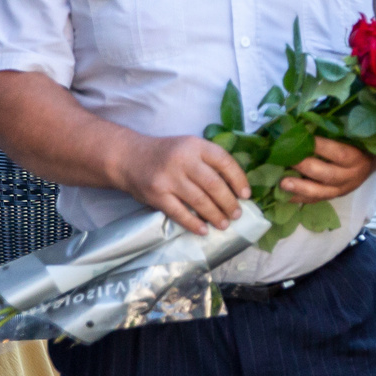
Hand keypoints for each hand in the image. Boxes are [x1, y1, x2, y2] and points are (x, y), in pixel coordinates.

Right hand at [127, 134, 252, 234]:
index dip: (238, 179)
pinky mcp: (157, 194)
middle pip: (214, 184)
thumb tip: (236, 187)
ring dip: (215, 215)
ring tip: (224, 224)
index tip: (246, 194)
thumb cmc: (166, 154)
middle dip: (229, 202)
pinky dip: (193, 224)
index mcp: (195, 145)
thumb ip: (209, 161)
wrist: (128, 157)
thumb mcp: (189, 148)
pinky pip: (179, 213)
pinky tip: (203, 230)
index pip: (224, 161)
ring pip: (199, 201)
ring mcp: (169, 178)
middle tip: (237, 214)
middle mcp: (183, 160)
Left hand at [279, 136, 375, 202]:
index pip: (340, 154)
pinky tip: (283, 195)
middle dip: (306, 167)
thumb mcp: (351, 138)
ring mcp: (341, 189)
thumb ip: (332, 134)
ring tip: (282, 183)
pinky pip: (315, 201)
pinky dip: (299, 198)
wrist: (368, 163)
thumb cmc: (355, 144)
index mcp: (356, 158)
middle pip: (328, 175)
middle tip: (287, 160)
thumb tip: (304, 126)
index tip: (302, 137)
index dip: (321, 147)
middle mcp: (350, 176)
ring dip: (300, 188)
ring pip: (321, 192)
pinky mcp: (332, 197)